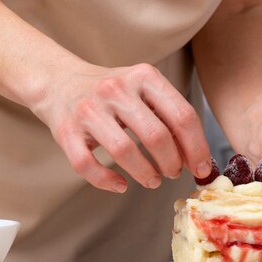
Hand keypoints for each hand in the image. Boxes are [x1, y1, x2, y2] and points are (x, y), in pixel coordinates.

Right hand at [31, 62, 211, 192]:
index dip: (197, 147)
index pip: (182, 115)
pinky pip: (87, 165)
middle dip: (172, 163)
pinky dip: (107, 181)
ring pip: (123, 151)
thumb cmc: (114, 94)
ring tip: (154, 180)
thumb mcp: (145, 91)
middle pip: (156, 136)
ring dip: (145, 173)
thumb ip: (171, 117)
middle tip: (174, 173)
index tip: (202, 167)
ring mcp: (88, 110)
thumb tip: (199, 159)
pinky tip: (120, 184)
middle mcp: (115, 89)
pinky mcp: (65, 131)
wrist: (59, 81)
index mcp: (144, 77)